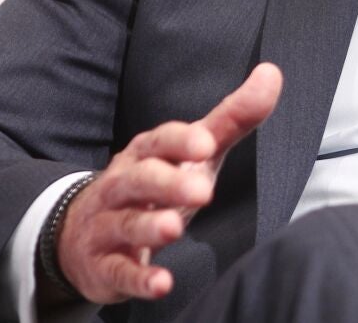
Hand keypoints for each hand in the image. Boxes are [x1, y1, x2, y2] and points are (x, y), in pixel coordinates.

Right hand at [51, 63, 281, 304]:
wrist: (85, 233)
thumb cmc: (154, 185)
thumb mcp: (192, 152)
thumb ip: (232, 118)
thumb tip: (271, 74)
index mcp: (145, 154)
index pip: (159, 141)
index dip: (180, 141)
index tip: (206, 143)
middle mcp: (122, 185)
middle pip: (140, 180)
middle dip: (167, 183)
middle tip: (201, 190)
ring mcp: (109, 225)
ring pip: (125, 223)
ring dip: (148, 226)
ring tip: (174, 228)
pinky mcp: (105, 266)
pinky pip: (119, 271)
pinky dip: (139, 278)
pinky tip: (161, 283)